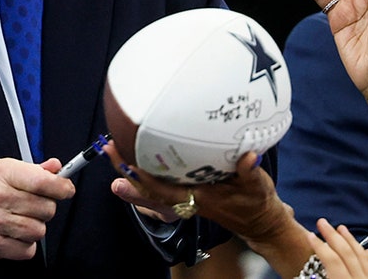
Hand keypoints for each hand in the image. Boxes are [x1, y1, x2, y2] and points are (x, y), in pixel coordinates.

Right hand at [0, 157, 73, 260]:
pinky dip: (25, 245)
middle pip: (46, 208)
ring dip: (36, 228)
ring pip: (38, 231)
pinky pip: (26, 250)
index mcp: (4, 173)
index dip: (62, 187)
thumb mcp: (9, 171)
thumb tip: (57, 167)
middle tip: (35, 207)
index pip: (43, 181)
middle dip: (46, 208)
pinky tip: (15, 235)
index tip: (66, 190)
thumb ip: (36, 170)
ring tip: (23, 220)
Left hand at [104, 140, 311, 276]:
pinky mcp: (189, 188)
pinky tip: (138, 151)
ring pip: (152, 184)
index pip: (163, 189)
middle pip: (148, 187)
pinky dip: (147, 168)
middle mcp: (187, 197)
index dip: (142, 176)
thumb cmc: (256, 204)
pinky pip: (161, 180)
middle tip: (108, 146)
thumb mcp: (257, 187)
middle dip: (127, 168)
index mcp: (199, 197)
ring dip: (132, 168)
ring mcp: (186, 194)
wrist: (259, 221)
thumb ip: (250, 171)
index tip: (126, 160)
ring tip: (113, 147)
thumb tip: (248, 156)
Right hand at [309, 218, 367, 277]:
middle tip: (322, 222)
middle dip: (333, 236)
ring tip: (342, 228)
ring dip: (351, 241)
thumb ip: (321, 278)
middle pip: (347, 253)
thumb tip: (309, 273)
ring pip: (363, 257)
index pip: (332, 260)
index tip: (310, 235)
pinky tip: (366, 251)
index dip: (319, 246)